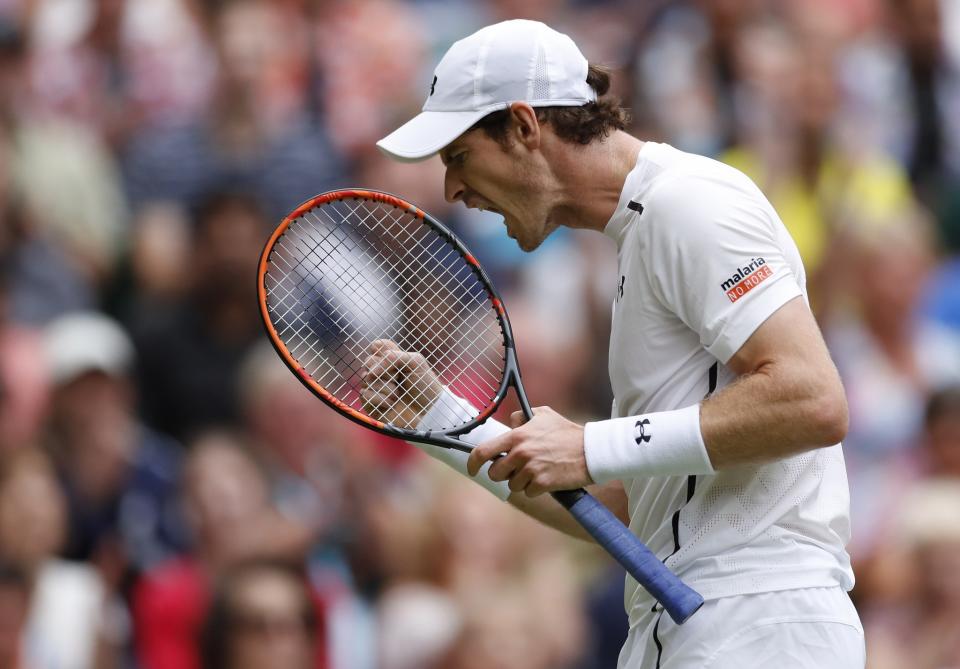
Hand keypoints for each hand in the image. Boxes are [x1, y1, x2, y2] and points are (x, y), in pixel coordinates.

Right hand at [360, 340, 442, 428]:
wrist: (428, 411)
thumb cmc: (424, 386)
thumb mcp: (415, 362)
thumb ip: (396, 356)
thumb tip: (375, 366)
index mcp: (391, 359)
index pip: (377, 346)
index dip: (383, 351)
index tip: (396, 360)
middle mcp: (381, 371)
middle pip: (368, 361)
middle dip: (385, 370)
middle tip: (398, 378)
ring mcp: (374, 387)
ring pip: (367, 378)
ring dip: (386, 386)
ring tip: (398, 394)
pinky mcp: (371, 403)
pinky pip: (365, 394)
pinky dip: (380, 398)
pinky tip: (391, 403)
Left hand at [467, 407, 592, 496]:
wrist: (591, 451)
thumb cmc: (567, 432)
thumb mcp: (544, 414)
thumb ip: (522, 417)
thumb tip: (509, 424)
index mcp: (517, 436)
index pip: (483, 451)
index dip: (472, 462)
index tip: (472, 469)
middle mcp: (521, 453)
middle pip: (496, 473)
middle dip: (503, 473)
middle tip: (517, 468)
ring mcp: (531, 470)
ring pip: (512, 485)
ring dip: (522, 481)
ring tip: (538, 471)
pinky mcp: (542, 484)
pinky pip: (528, 492)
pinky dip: (536, 489)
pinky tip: (547, 478)